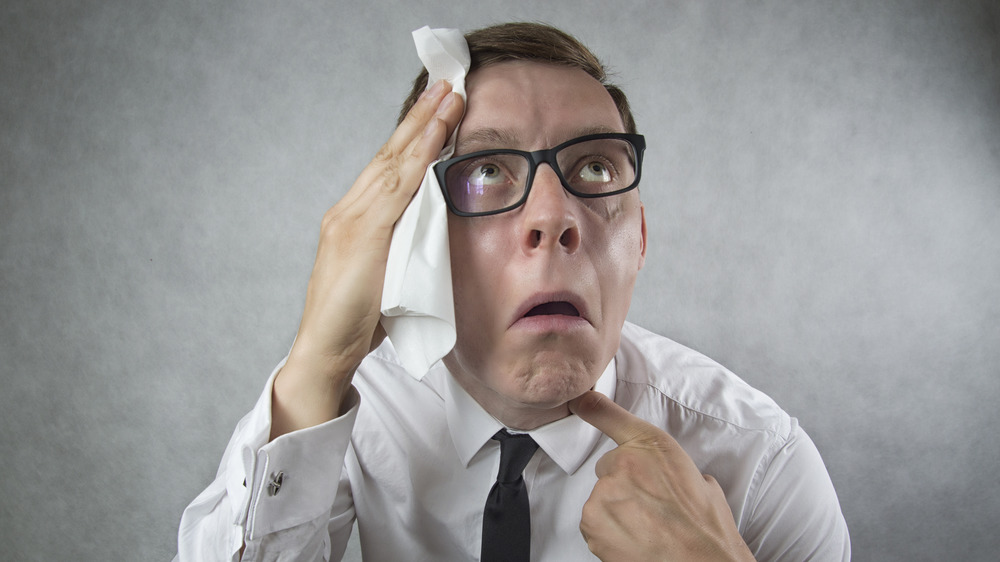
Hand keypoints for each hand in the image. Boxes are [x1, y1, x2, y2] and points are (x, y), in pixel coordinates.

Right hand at [270, 81, 464, 437]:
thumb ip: (404, 248)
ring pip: (392, 164)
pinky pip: (394, 190)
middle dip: (420, 117)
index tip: (439, 107)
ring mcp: (349, 222)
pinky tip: (434, 139)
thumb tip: (433, 231)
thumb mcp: (388, 276)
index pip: (389, 168)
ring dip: (423, 127)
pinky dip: (415, 160)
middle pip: (390, 155)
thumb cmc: (357, 321)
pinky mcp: (357, 237)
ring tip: (448, 96)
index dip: (414, 135)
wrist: (325, 352)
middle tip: (448, 83)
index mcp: (354, 220)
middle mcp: (348, 213)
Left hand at [568, 391, 755, 561]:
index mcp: (653, 447)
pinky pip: (594, 524)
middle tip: (651, 509)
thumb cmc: (707, 530)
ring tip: (647, 530)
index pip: (612, 417)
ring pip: (601, 499)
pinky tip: (634, 542)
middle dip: (624, 486)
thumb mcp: (703, 482)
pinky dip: (608, 535)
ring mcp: (605, 492)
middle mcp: (624, 464)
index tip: (579, 399)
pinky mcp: (592, 521)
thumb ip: (673, 470)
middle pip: (609, 470)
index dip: (592, 406)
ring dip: (617, 513)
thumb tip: (671, 479)